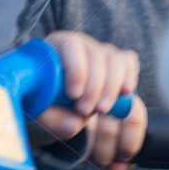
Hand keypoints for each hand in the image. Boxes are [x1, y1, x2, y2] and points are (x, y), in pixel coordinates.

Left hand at [33, 31, 146, 169]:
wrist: (51, 108)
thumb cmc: (41, 106)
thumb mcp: (39, 115)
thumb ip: (51, 120)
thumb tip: (73, 124)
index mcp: (55, 47)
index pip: (70, 46)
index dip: (76, 69)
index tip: (74, 95)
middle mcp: (79, 45)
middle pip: (96, 54)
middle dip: (95, 85)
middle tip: (86, 111)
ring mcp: (99, 52)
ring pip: (115, 59)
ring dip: (112, 86)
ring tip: (102, 109)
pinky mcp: (115, 63)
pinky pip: (128, 62)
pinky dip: (129, 76)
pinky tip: (124, 93)